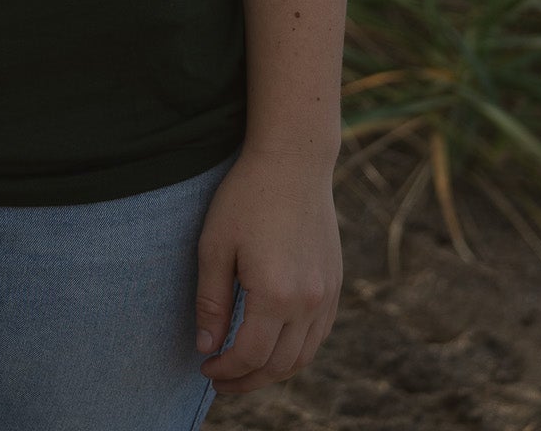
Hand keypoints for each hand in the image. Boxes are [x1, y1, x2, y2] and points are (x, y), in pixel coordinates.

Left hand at [194, 146, 340, 395]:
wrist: (293, 161)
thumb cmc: (247, 197)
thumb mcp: (215, 245)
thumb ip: (211, 301)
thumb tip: (206, 347)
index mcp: (275, 295)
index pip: (250, 356)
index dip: (226, 369)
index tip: (205, 367)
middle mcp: (308, 302)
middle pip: (279, 365)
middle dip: (247, 380)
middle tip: (220, 380)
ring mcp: (327, 295)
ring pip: (303, 356)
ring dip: (273, 372)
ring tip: (245, 370)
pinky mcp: (335, 284)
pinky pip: (318, 335)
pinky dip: (296, 351)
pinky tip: (274, 346)